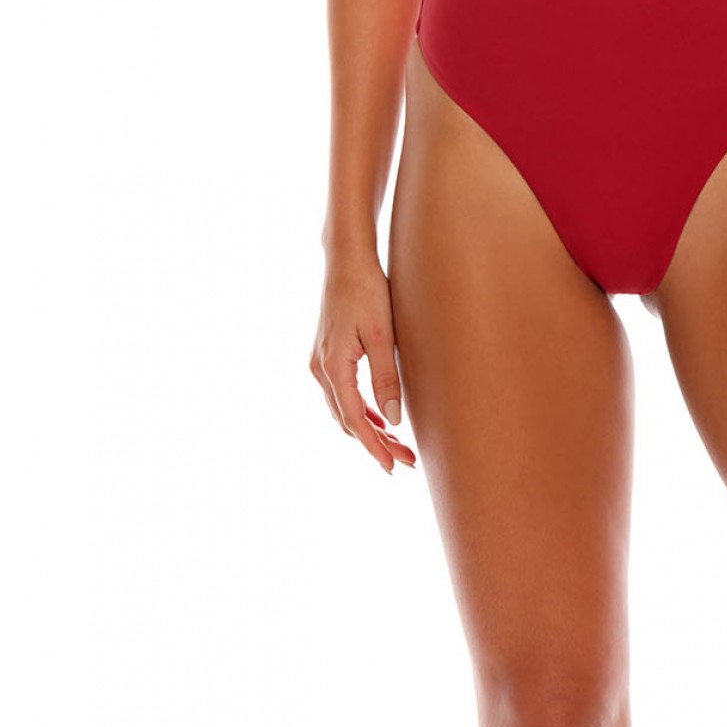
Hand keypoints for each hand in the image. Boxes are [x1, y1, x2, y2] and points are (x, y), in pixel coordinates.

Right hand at [309, 254, 416, 474]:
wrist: (346, 260)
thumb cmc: (367, 291)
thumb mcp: (381, 335)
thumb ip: (386, 378)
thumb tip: (394, 421)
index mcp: (333, 368)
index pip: (355, 420)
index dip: (374, 446)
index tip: (393, 466)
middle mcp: (320, 370)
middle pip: (348, 420)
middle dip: (376, 442)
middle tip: (406, 460)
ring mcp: (320, 363)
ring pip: (344, 409)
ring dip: (369, 428)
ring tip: (398, 445)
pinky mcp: (326, 354)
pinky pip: (342, 394)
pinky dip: (360, 409)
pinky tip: (380, 417)